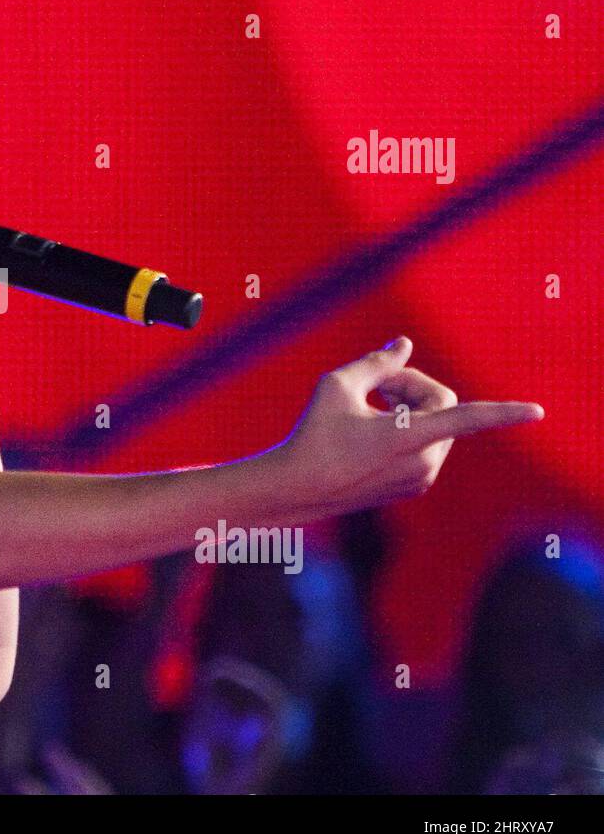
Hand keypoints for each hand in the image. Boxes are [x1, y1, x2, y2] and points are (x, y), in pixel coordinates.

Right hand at [272, 336, 543, 518]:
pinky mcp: (411, 487)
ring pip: (434, 425)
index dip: (504, 412)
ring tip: (367, 405)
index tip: (538, 412)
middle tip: (374, 383)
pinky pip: (423, 445)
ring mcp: (420, 478)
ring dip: (406, 406)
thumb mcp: (338, 385)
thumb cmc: (312, 433)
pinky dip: (403, 429)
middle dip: (411, 386)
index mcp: (410, 437)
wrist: (294, 488)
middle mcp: (423, 462)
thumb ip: (378, 362)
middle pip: (440, 403)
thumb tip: (405, 345)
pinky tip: (367, 429)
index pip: (469, 418)